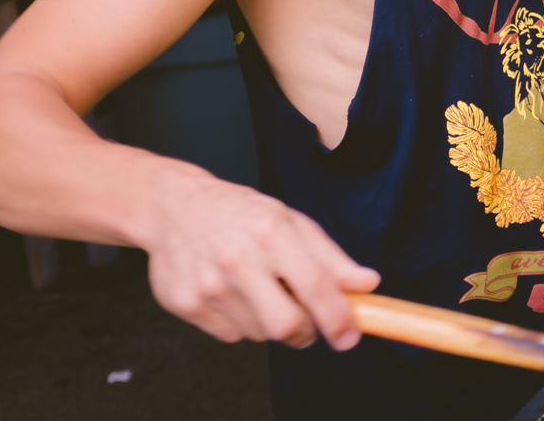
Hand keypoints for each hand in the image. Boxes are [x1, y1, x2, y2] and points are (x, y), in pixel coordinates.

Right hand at [142, 170, 379, 350]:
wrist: (174, 208)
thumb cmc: (241, 214)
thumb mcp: (291, 222)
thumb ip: (331, 258)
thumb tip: (368, 284)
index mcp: (271, 232)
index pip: (314, 285)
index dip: (337, 317)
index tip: (349, 336)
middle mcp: (237, 259)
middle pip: (285, 324)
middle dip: (304, 332)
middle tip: (305, 322)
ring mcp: (208, 284)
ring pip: (258, 333)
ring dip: (269, 322)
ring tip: (258, 289)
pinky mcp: (185, 303)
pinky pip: (230, 335)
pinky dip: (240, 323)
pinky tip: (231, 293)